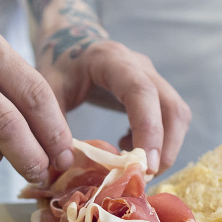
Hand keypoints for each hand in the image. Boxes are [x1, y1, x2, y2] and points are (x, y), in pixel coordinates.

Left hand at [37, 29, 191, 174]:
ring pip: (177, 115)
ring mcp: (152, 78)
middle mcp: (140, 66)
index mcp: (112, 60)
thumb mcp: (45, 90)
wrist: (71, 44)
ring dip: (165, 148)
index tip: (145, 163)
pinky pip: (170, 119)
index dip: (148, 128)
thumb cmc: (58, 66)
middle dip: (165, 147)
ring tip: (135, 168)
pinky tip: (126, 149)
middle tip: (144, 178)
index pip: (141, 92)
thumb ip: (50, 125)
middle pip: (171, 107)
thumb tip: (62, 167)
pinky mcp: (155, 92)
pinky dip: (158, 141)